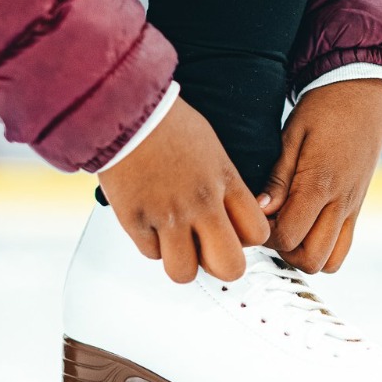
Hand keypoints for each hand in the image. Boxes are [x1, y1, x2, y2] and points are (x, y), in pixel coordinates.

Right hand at [97, 96, 269, 282]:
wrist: (125, 108)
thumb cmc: (167, 123)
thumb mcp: (213, 150)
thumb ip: (226, 185)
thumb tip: (229, 215)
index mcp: (225, 182)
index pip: (257, 234)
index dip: (246, 241)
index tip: (233, 233)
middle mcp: (201, 203)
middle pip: (230, 267)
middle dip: (220, 265)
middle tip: (208, 251)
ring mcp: (167, 215)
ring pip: (185, 272)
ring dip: (181, 261)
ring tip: (175, 242)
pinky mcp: (135, 220)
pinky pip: (150, 254)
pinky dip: (150, 244)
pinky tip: (149, 222)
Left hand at [260, 78, 381, 272]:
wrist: (364, 95)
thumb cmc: (324, 110)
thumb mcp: (292, 136)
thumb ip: (277, 178)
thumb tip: (261, 211)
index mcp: (320, 183)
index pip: (288, 235)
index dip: (266, 234)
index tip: (257, 215)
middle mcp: (340, 202)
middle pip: (310, 258)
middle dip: (284, 251)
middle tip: (271, 226)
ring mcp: (352, 209)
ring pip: (330, 262)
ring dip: (305, 254)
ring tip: (290, 229)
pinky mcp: (357, 209)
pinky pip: (343, 248)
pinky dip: (323, 249)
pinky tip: (306, 227)